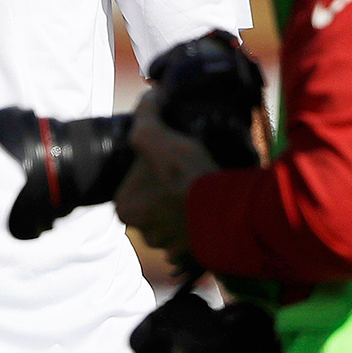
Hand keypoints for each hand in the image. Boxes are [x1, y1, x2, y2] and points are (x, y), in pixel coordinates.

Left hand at [114, 93, 216, 260]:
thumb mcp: (155, 134)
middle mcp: (142, 233)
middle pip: (153, 202)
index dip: (150, 165)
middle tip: (188, 171)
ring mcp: (169, 247)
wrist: (226, 208)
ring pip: (173, 220)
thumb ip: (145, 114)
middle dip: (167, 188)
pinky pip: (195, 235)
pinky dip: (202, 223)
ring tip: (201, 187)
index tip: (169, 157)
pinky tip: (210, 206)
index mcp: (125, 208)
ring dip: (185, 207)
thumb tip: (149, 97)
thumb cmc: (184, 173)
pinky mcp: (194, 255)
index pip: (133, 181)